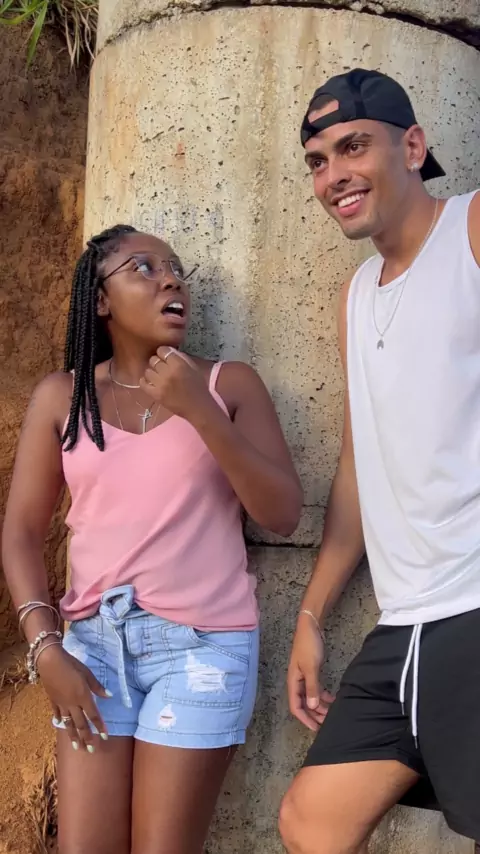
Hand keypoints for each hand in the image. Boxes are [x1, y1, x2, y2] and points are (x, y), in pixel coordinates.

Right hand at [37, 644, 110, 751]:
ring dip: (73, 736)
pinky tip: (60, 725)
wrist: (50, 661)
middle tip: (91, 750)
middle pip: (81, 724)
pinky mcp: (53, 700)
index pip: (94, 715)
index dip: (99, 727)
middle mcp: (73, 704)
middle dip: (86, 738)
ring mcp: (62, 704)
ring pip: (68, 723)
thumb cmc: (72, 665)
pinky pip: (57, 713)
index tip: (104, 737)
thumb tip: (109, 696)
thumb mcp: (87, 673)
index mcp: (83, 697)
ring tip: (77, 747)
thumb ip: (97, 687)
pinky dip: (59, 720)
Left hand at [140, 347, 212, 420]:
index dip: (163, 352)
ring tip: (158, 376)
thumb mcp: (193, 367)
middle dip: (158, 362)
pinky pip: (143, 383)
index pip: (162, 350)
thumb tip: (169, 352)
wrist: (197, 407)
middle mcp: (167, 372)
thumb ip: (181, 357)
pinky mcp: (155, 394)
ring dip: (152, 372)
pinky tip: (151, 382)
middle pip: (153, 360)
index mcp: (178, 364)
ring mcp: (160, 384)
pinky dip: (145, 381)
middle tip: (163, 367)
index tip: (166, 357)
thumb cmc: (198, 387)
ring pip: (147, 371)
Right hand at [287, 615, 334, 730]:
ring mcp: (305, 677)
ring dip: (320, 706)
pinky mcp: (312, 672)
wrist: (311, 626)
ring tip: (332, 712)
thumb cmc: (308, 645)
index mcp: (293, 682)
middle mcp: (297, 682)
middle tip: (328, 723)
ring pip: (311, 697)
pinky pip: (316, 689)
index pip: (295, 706)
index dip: (305, 719)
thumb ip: (312, 687)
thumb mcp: (311, 667)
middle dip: (314, 714)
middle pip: (304, 704)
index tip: (316, 729)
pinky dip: (323, 695)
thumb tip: (312, 706)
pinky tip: (333, 698)